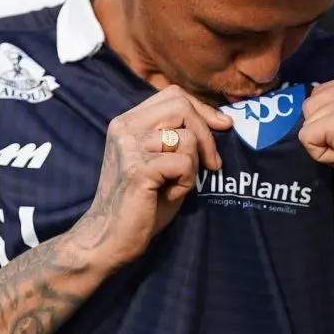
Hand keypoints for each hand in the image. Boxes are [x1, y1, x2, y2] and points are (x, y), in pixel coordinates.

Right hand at [73, 85, 231, 268]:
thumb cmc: (142, 204)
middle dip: (206, 134)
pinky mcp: (137, 169)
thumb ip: (179, 137)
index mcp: (127, 122)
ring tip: (177, 184)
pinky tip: (171, 194)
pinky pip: (184, 163)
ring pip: (186, 137)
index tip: (222, 127)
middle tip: (212, 164)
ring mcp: (128, 146)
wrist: (110, 238)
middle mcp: (123, 128)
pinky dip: (187, 181)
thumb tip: (221, 120)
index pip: (173, 95)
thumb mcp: (161, 161)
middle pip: (181, 107)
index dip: (202, 109)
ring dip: (193, 164)